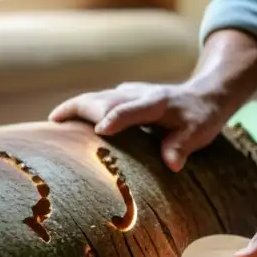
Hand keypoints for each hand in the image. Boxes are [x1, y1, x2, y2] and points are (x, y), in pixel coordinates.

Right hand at [48, 81, 236, 171]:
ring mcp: (128, 93)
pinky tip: (63, 121)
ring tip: (53, 122)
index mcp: (157, 103)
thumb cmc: (200, 118)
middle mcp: (138, 94)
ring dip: (75, 107)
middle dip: (82, 109)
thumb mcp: (199, 133)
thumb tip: (172, 164)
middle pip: (105, 99)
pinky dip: (79, 108)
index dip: (116, 118)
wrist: (204, 95)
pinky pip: (97, 100)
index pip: (133, 109)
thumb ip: (183, 146)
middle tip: (58, 123)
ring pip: (96, 97)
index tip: (100, 130)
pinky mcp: (122, 96)